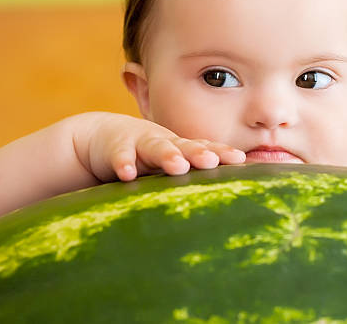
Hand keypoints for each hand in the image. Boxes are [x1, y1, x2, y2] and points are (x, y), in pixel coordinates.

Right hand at [81, 113, 246, 181]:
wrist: (106, 136)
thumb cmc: (148, 157)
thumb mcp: (171, 165)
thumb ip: (193, 181)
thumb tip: (227, 209)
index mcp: (182, 149)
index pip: (205, 150)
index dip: (221, 153)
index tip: (240, 160)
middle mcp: (166, 143)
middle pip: (185, 146)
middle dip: (198, 153)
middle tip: (211, 161)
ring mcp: (141, 143)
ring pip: (155, 147)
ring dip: (167, 155)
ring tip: (178, 166)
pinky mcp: (117, 147)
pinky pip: (121, 155)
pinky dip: (124, 163)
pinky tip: (127, 174)